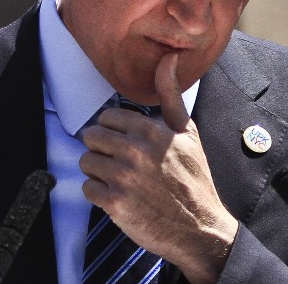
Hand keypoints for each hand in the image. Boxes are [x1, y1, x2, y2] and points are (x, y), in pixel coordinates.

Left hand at [79, 53, 238, 283]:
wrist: (201, 229)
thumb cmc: (194, 178)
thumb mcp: (188, 132)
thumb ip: (171, 95)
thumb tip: (168, 58)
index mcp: (151, 130)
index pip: (107, 117)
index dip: (113, 131)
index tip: (124, 143)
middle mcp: (135, 151)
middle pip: (91, 137)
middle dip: (101, 150)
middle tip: (118, 163)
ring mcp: (124, 178)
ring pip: (86, 162)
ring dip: (98, 172)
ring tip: (118, 180)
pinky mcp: (115, 204)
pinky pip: (87, 189)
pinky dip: (98, 194)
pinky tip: (117, 197)